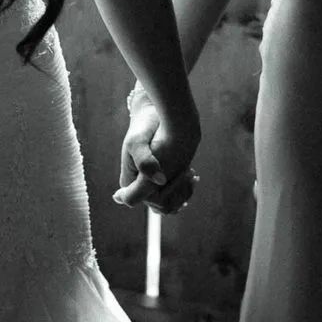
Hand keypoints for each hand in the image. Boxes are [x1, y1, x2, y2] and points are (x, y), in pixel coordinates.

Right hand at [115, 92, 200, 214]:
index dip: (157, 193)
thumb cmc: (145, 127)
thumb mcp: (138, 141)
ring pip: (169, 206)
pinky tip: (193, 175)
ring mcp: (151, 186)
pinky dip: (186, 190)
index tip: (171, 175)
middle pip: (159, 206)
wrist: (155, 115)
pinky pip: (174, 198)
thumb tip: (159, 181)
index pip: (139, 200)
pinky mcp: (163, 182)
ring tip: (190, 172)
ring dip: (183, 193)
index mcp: (129, 181)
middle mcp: (139, 187)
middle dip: (175, 192)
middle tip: (188, 171)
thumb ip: (145, 162)